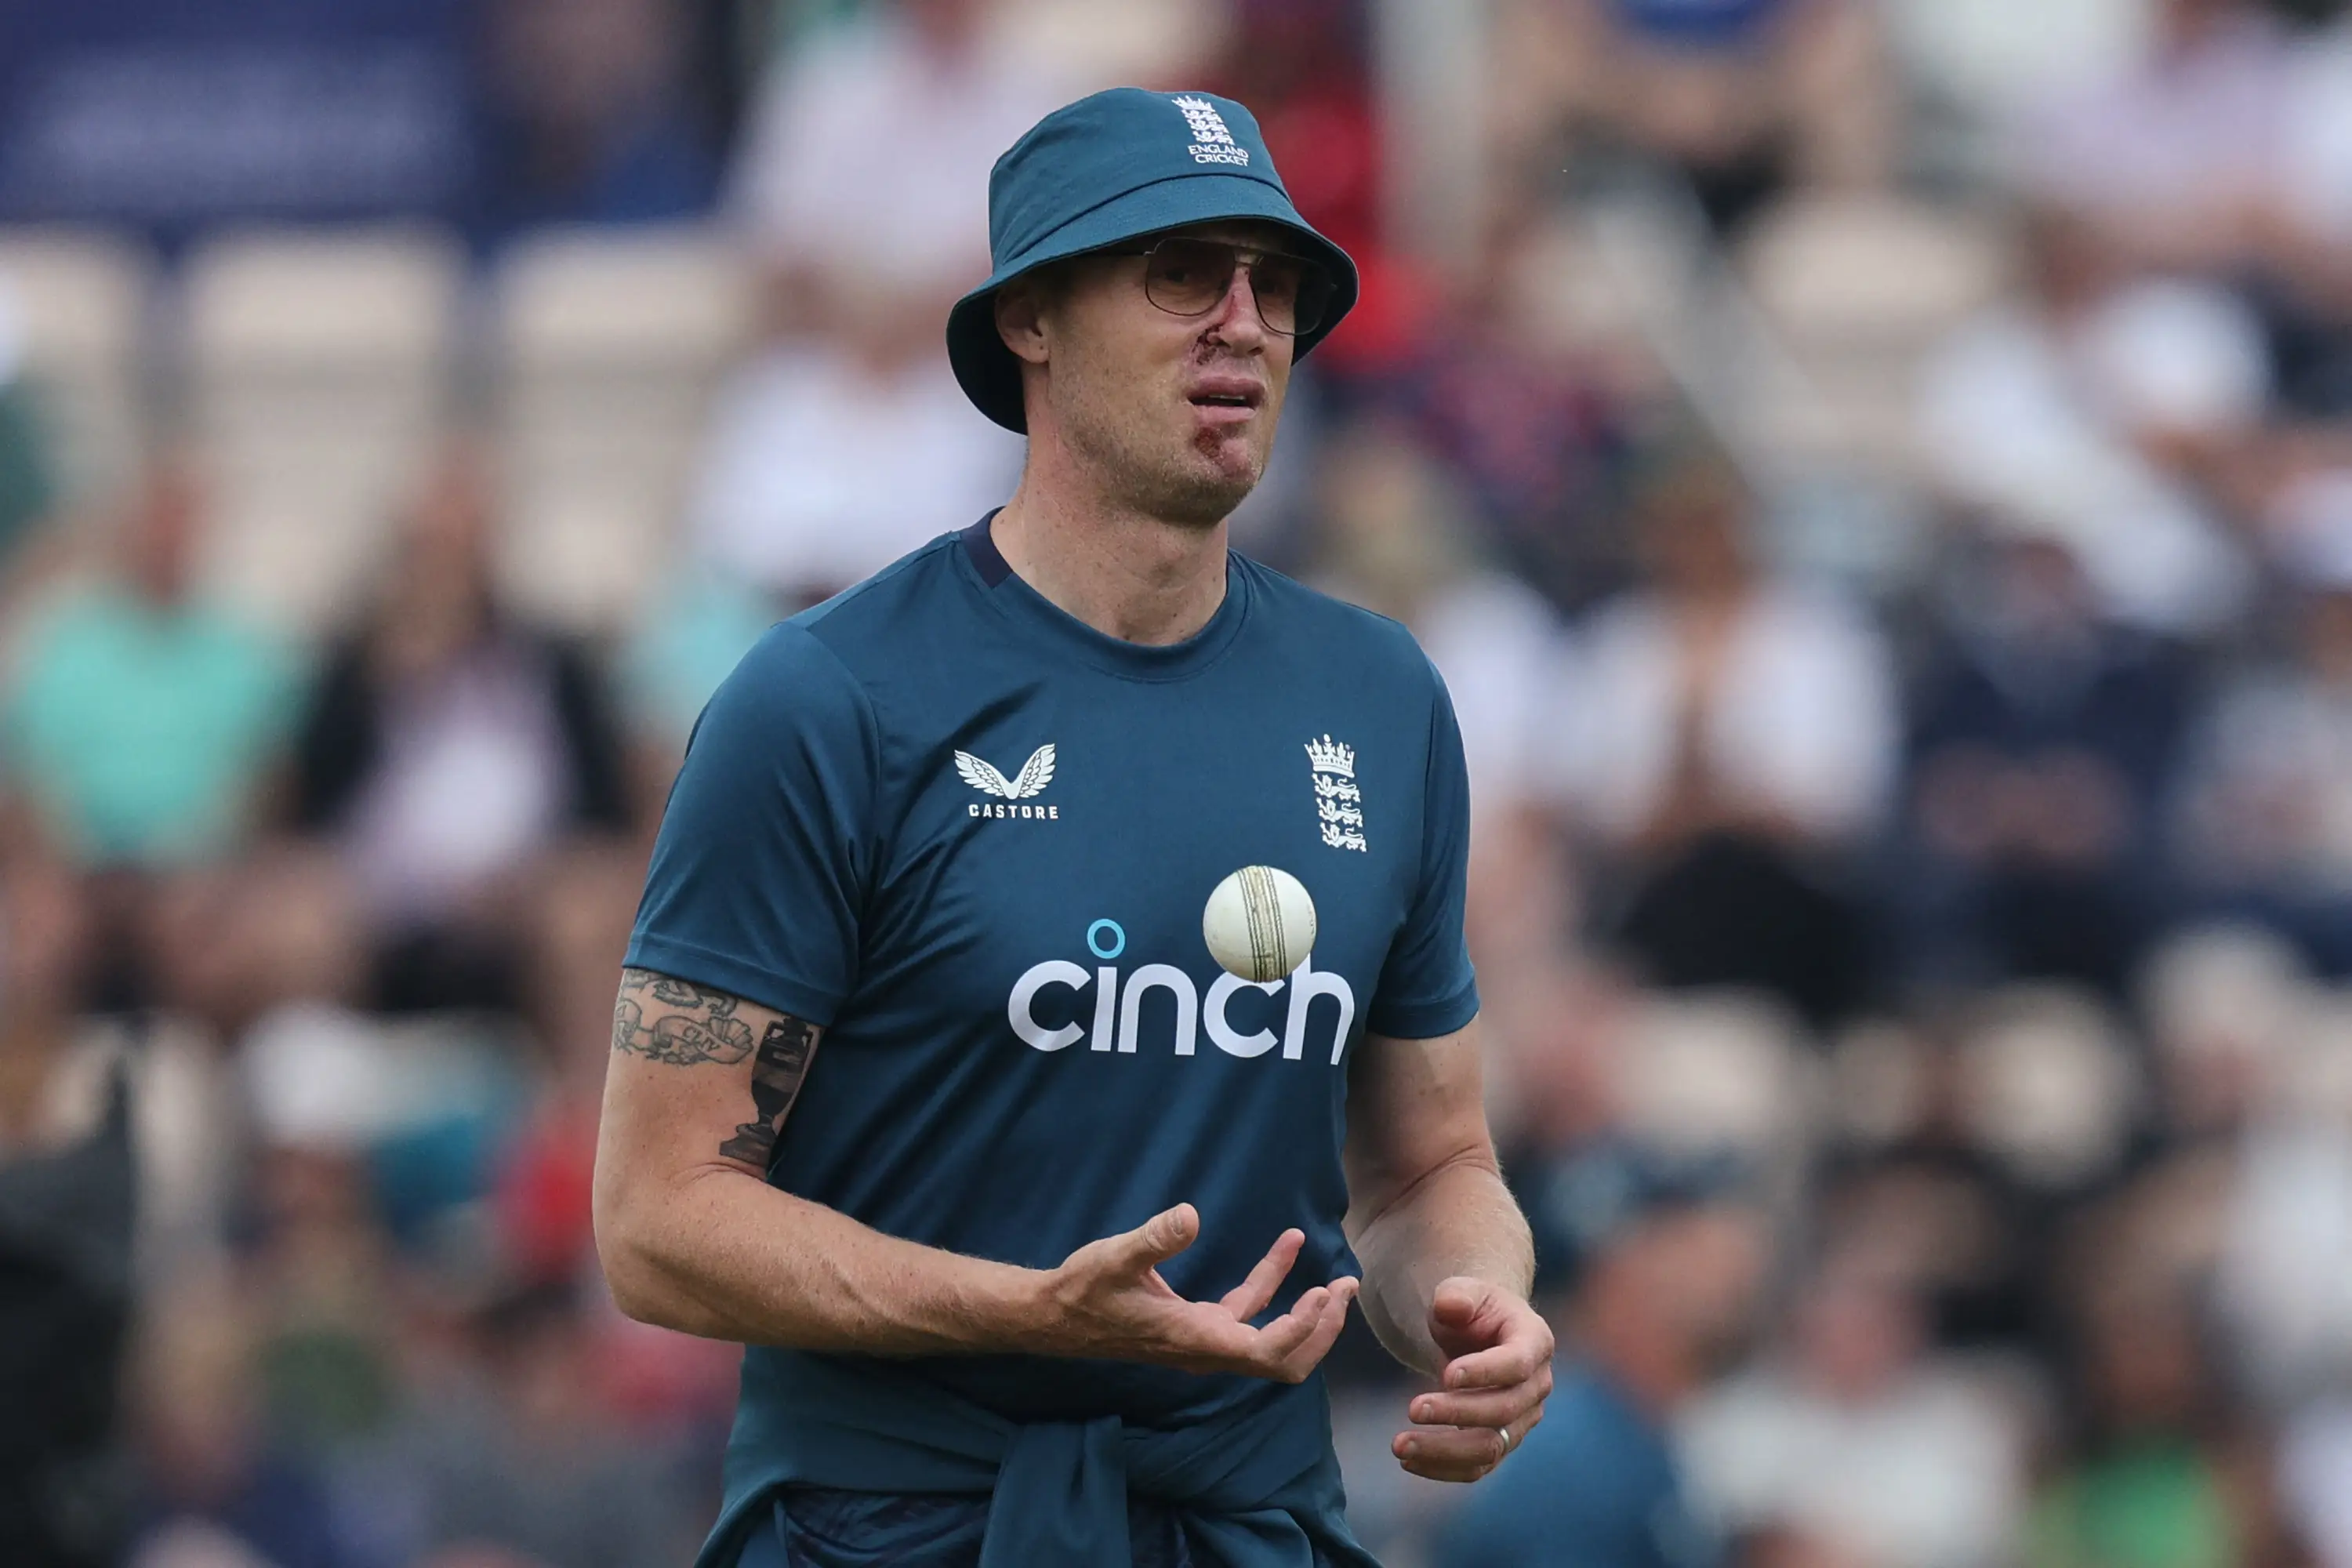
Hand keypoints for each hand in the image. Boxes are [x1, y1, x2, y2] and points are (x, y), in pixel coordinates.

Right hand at [1038, 1203, 1356, 1382]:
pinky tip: (1285, 1248)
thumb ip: (1154, 1238)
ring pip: (1271, 1341)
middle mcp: (1208, 1349)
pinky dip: (1273, 1287)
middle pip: (1283, 1360)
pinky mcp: (1198, 1325)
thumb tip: (1190, 1215)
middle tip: (1345, 1291)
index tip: (1324, 1293)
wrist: (1057, 1314)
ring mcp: (1205, 1340)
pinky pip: (1247, 1313)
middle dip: (1320, 1330)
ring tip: (1335, 1277)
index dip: (1303, 1330)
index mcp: (1196, 1339)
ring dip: (1306, 1313)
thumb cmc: (1085, 1289)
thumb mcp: (1116, 1257)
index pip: (1267, 1352)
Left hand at [1393, 1277, 1552, 1481]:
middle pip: (1503, 1410)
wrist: (1477, 1333)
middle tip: (1412, 1408)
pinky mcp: (1500, 1443)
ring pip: (1490, 1447)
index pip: (1517, 1364)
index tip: (1445, 1374)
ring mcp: (1521, 1420)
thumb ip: (1457, 1295)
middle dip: (1456, 1412)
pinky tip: (1407, 1461)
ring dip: (1444, 1451)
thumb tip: (1451, 1307)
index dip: (1485, 1372)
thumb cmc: (1471, 1308)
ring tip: (1399, 1445)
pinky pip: (1476, 1467)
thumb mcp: (1462, 1291)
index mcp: (1535, 1342)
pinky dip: (1442, 1468)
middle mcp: (1537, 1386)